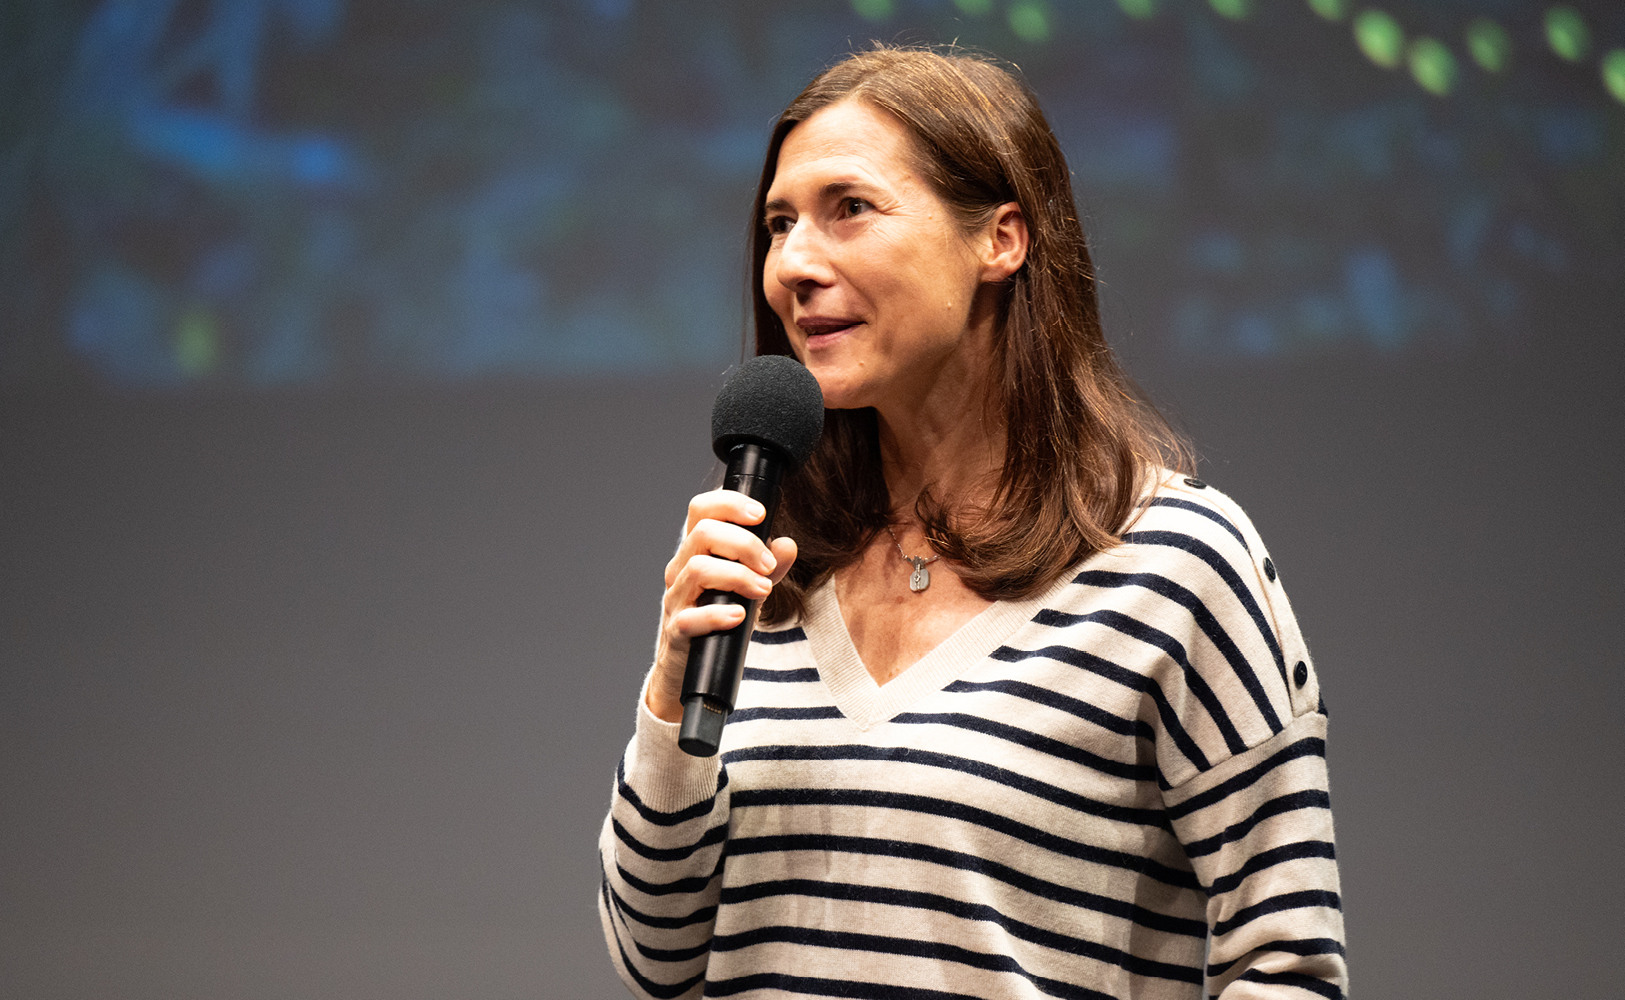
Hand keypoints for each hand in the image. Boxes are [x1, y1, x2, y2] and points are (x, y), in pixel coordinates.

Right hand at [646, 489, 797, 722]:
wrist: (690, 666)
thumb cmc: (717, 617)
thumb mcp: (748, 586)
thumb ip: (769, 566)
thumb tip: (788, 545)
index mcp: (695, 551)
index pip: (701, 509)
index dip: (729, 503)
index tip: (760, 514)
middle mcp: (680, 569)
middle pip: (703, 534)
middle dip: (744, 544)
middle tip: (768, 565)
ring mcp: (676, 599)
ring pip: (697, 569)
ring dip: (737, 576)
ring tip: (763, 590)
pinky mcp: (677, 631)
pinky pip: (690, 618)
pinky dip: (717, 615)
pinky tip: (738, 616)